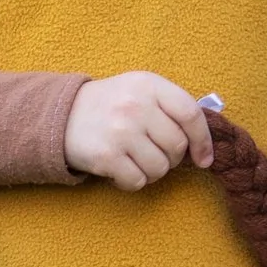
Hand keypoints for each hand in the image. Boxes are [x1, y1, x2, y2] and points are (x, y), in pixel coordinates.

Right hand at [63, 73, 214, 190]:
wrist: (62, 114)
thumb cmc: (111, 105)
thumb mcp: (140, 90)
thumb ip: (171, 106)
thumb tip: (205, 143)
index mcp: (149, 85)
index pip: (191, 113)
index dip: (203, 140)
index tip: (204, 158)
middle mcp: (135, 106)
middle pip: (177, 146)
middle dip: (171, 158)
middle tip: (154, 152)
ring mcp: (120, 131)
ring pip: (160, 168)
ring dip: (152, 171)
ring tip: (135, 159)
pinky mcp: (106, 156)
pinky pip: (138, 181)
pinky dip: (132, 181)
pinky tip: (121, 168)